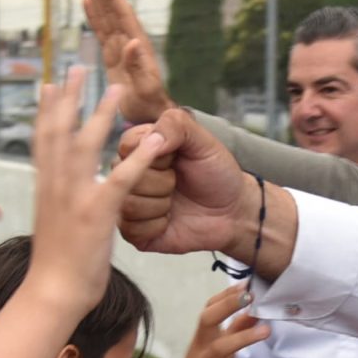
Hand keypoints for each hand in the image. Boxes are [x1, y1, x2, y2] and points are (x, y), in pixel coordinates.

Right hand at [20, 71, 169, 312]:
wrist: (52, 295)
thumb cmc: (54, 271)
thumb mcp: (54, 229)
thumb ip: (58, 207)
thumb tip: (59, 197)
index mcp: (45, 190)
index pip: (44, 141)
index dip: (48, 111)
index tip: (49, 86)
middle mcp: (56, 186)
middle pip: (60, 131)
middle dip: (70, 97)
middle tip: (77, 67)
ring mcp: (76, 197)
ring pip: (87, 144)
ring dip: (103, 113)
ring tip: (117, 88)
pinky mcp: (98, 213)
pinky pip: (122, 179)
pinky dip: (140, 158)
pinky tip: (153, 140)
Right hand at [84, 0, 174, 122]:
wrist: (151, 114)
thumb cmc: (149, 103)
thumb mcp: (145, 86)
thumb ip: (139, 65)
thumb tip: (133, 41)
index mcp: (136, 44)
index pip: (122, 13)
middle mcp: (129, 40)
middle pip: (113, 8)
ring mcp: (120, 46)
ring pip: (106, 15)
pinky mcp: (113, 55)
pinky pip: (101, 30)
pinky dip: (94, 15)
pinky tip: (87, 2)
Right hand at [116, 108, 259, 258]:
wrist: (231, 210)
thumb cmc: (216, 173)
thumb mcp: (203, 141)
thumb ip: (176, 126)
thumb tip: (152, 137)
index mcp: (141, 148)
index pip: (126, 146)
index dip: (154, 155)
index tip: (175, 157)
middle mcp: (130, 174)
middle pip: (125, 177)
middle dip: (161, 182)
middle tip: (178, 182)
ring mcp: (130, 203)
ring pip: (128, 204)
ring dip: (160, 204)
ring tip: (175, 201)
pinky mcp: (134, 231)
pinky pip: (132, 229)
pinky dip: (157, 225)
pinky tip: (169, 220)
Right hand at [165, 286, 269, 357]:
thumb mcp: (218, 350)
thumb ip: (234, 330)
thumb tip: (253, 310)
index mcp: (202, 337)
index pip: (209, 309)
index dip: (226, 296)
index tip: (246, 284)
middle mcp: (200, 348)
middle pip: (208, 320)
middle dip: (228, 305)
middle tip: (250, 296)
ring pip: (220, 348)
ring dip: (243, 338)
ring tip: (266, 330)